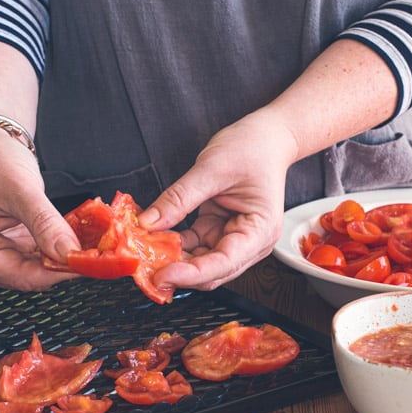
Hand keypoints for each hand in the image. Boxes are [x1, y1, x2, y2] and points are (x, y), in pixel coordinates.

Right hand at [0, 129, 80, 290]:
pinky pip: (41, 258)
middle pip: (32, 278)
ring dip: (64, 259)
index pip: (22, 276)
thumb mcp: (21, 189)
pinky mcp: (13, 249)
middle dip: (64, 266)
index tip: (88, 263)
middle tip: (96, 254)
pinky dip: (60, 250)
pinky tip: (77, 241)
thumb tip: (68, 253)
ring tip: (90, 246)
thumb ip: (45, 224)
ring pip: (40, 271)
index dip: (59, 272)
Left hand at [139, 109, 298, 290]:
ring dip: (174, 260)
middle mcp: (251, 242)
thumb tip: (148, 223)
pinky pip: (195, 246)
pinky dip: (176, 245)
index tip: (161, 275)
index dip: (190, 274)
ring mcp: (234, 237)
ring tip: (146, 251)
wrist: (267, 137)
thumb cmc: (252, 148)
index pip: (223, 263)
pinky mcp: (219, 230)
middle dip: (179, 270)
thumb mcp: (210, 169)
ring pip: (200, 262)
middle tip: (145, 266)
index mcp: (259, 230)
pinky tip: (155, 238)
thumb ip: (178, 199)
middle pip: (212, 271)